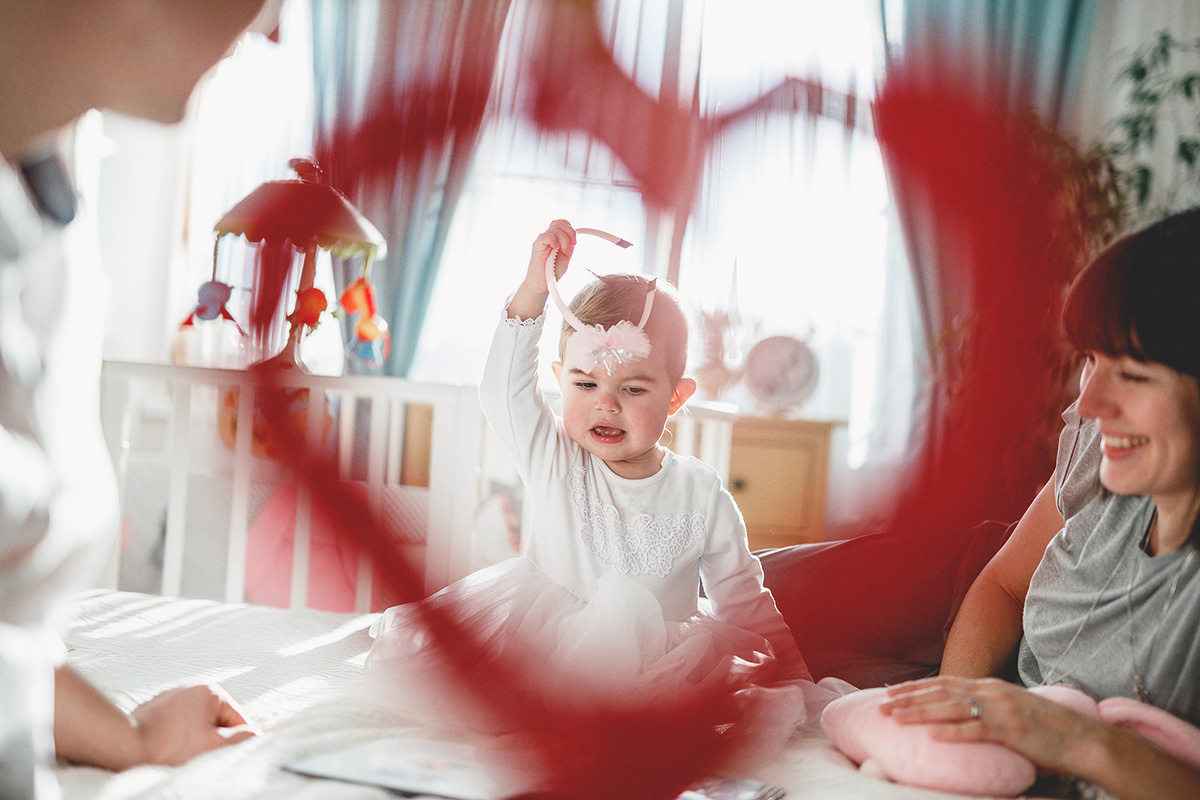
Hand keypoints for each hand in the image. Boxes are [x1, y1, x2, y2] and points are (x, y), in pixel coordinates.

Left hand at [131, 684, 258, 765]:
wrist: (125, 747)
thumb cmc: (167, 746)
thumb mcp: (212, 746)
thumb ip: (240, 739)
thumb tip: (254, 735)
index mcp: (210, 691)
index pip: (237, 718)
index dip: (234, 739)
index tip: (224, 753)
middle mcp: (190, 689)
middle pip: (215, 720)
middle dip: (210, 738)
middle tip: (198, 754)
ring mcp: (170, 698)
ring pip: (195, 723)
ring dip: (193, 738)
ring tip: (179, 753)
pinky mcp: (153, 710)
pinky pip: (175, 725)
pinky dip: (175, 737)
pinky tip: (167, 748)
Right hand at [525, 219, 575, 292]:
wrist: (541, 285)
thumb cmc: (551, 273)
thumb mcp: (565, 257)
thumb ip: (568, 246)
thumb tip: (572, 237)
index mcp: (553, 239)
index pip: (561, 223)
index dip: (569, 228)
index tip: (573, 242)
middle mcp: (547, 238)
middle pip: (559, 223)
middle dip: (570, 233)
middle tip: (571, 245)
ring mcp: (541, 241)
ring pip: (554, 228)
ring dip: (564, 239)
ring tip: (563, 251)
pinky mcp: (537, 246)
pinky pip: (546, 236)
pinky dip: (554, 241)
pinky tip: (555, 249)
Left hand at [879, 676, 1100, 775]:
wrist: (1085, 740)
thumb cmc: (1049, 731)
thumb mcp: (1013, 711)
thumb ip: (988, 711)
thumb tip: (963, 718)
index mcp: (991, 687)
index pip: (944, 683)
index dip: (915, 687)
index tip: (891, 692)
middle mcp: (992, 693)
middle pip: (940, 692)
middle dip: (908, 698)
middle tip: (881, 705)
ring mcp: (1002, 710)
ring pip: (950, 708)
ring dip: (919, 713)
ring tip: (895, 718)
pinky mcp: (1012, 731)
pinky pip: (976, 731)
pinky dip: (951, 733)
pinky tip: (931, 737)